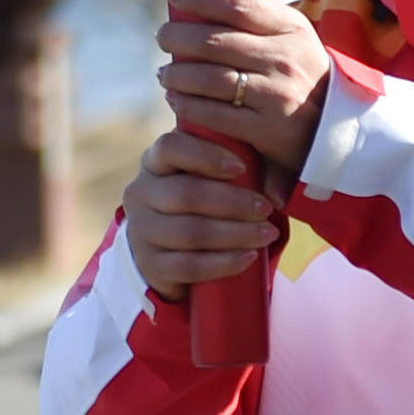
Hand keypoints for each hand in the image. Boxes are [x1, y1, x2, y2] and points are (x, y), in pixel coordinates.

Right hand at [123, 124, 283, 301]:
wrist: (170, 251)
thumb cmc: (201, 203)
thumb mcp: (207, 178)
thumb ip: (228, 165)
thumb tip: (273, 168)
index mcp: (154, 162)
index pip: (170, 148)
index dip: (205, 156)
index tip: (241, 167)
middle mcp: (140, 193)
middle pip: (186, 195)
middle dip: (233, 202)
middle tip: (267, 208)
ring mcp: (140, 230)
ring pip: (190, 232)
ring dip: (235, 234)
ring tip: (267, 234)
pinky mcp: (150, 264)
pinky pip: (188, 266)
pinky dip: (223, 263)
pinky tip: (248, 258)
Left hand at [156, 0, 329, 174]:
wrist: (337, 130)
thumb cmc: (303, 78)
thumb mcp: (294, 42)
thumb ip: (259, 25)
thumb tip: (203, 2)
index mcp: (293, 29)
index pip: (238, 5)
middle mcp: (286, 59)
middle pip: (216, 41)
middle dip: (179, 36)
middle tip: (162, 36)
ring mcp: (278, 95)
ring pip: (212, 78)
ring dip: (178, 74)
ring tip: (164, 73)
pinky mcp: (269, 130)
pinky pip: (216, 114)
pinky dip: (188, 105)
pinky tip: (175, 99)